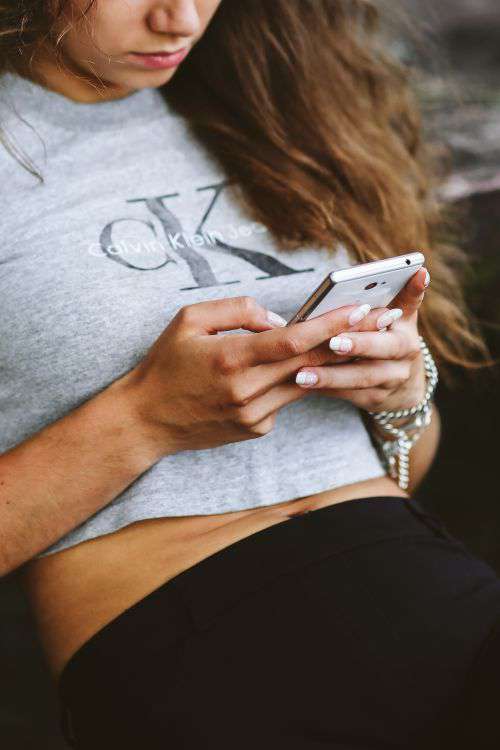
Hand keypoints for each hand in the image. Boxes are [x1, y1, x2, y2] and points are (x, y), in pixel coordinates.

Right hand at [121, 296, 395, 455]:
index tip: (359, 308)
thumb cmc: (165, 364)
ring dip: (332, 362)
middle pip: (310, 363)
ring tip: (359, 339)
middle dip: (348, 339)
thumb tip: (279, 320)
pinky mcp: (256, 429)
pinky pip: (285, 399)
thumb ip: (238, 311)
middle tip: (381, 321)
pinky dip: (293, 381)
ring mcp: (254, 415)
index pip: (294, 341)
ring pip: (304, 383)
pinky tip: (298, 369)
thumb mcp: (190, 319)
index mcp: (231, 358)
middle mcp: (247, 391)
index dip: (330, 324)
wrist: (147, 419)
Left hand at [294, 267, 429, 411]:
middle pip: (380, 350)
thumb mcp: (402, 318)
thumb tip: (420, 271)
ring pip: (360, 378)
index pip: (398, 319)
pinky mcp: (373, 400)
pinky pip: (346, 394)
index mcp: (406, 333)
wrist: (404, 386)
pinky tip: (301, 384)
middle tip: (332, 341)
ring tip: (303, 373)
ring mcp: (389, 382)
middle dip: (357, 345)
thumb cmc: (391, 338)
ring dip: (331, 376)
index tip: (360, 309)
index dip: (381, 313)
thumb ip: (405, 295)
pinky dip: (324, 389)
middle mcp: (402, 359)